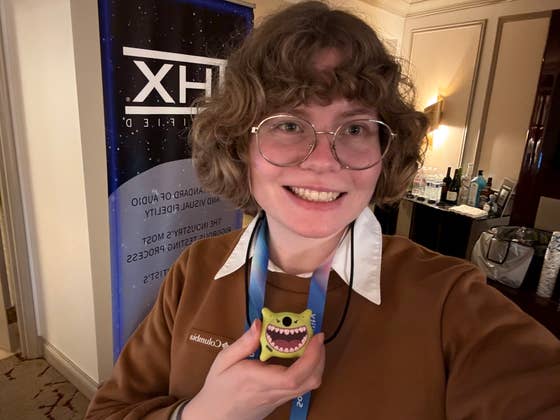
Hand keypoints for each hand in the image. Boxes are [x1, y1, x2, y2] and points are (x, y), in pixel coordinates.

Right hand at [182, 319, 324, 419]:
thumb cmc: (218, 388)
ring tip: (311, 344)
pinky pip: (302, 387)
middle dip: (320, 357)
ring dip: (316, 363)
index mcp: (258, 381)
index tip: (316, 338)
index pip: (293, 376)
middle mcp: (273, 392)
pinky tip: (302, 357)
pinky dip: (309, 370)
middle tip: (317, 337)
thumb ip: (244, 342)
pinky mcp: (281, 401)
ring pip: (309, 385)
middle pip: (310, 381)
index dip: (311, 357)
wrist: (214, 416)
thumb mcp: (224, 360)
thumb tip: (260, 323)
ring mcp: (279, 399)